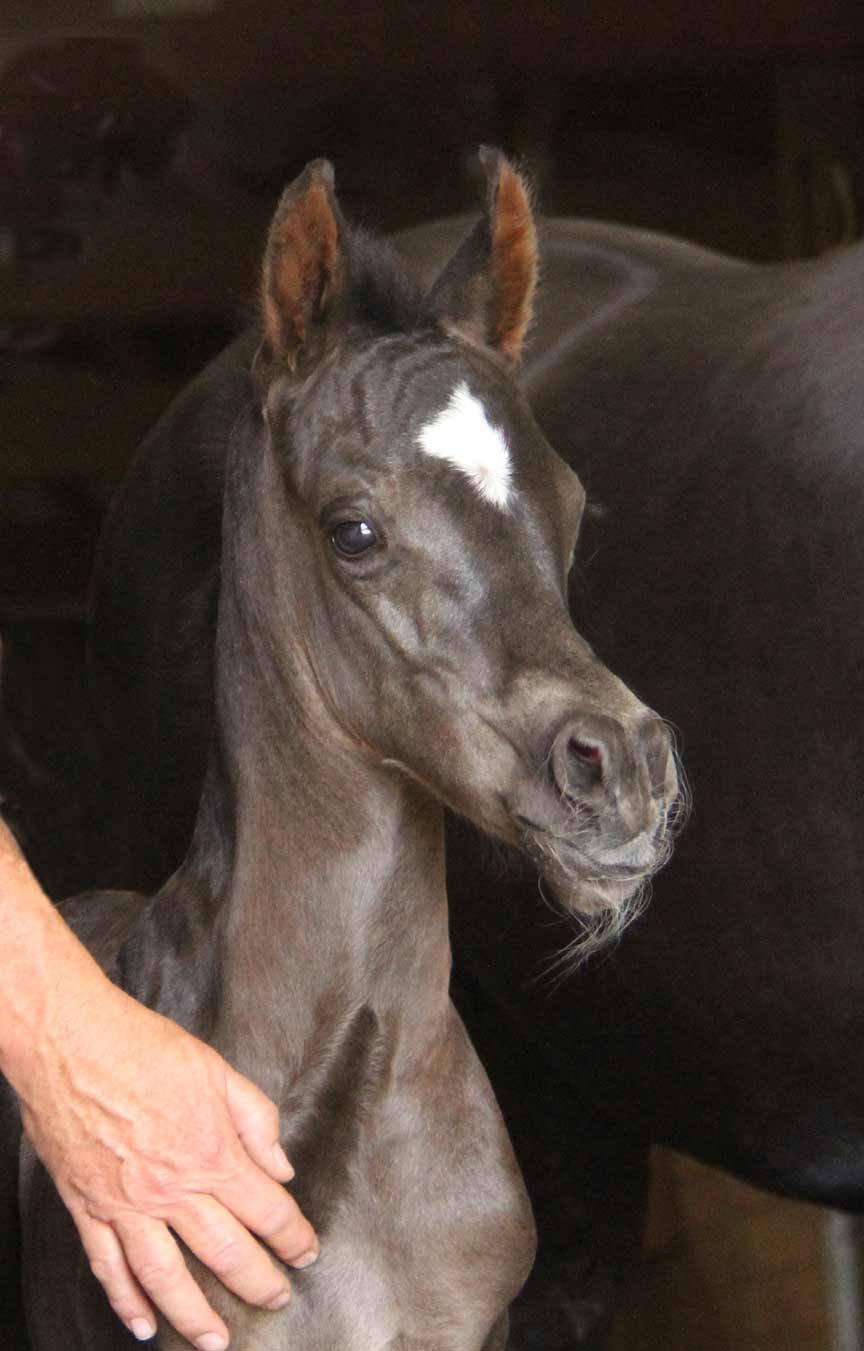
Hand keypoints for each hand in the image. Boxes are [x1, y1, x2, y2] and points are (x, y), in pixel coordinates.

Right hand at [18, 978, 317, 1348]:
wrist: (71, 1043)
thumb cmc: (142, 1048)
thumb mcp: (217, 1070)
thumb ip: (256, 1119)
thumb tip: (281, 1165)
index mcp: (212, 1153)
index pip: (267, 1209)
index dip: (293, 1236)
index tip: (306, 1251)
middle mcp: (173, 1190)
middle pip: (227, 1253)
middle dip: (258, 1282)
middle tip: (277, 1298)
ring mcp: (128, 1205)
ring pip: (168, 1278)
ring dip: (195, 1316)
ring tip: (217, 1340)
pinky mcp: (89, 1208)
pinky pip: (109, 1268)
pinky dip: (125, 1302)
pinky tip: (142, 1324)